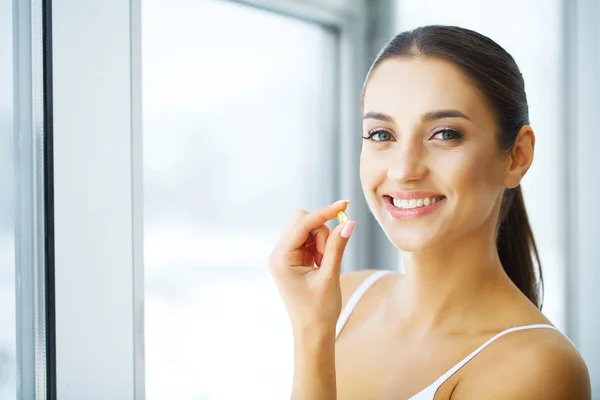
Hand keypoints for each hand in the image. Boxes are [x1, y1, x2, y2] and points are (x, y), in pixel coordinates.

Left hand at [267, 200, 355, 333]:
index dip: (324, 213)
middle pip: (302, 221)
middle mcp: (278, 254)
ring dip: (322, 240)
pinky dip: (320, 246)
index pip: (303, 223)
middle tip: (328, 256)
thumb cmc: (319, 311)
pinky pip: (308, 239)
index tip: (345, 205)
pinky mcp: (293, 259)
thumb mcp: (330, 276)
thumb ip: (337, 247)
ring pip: (307, 229)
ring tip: (325, 265)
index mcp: (280, 258)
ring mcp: (284, 256)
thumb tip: (348, 222)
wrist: (312, 333)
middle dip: (321, 232)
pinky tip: (322, 264)